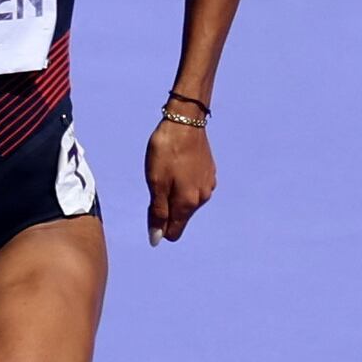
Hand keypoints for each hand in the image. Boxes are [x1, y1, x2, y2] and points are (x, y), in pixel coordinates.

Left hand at [142, 117, 214, 242]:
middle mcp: (202, 198)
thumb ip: (158, 213)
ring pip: (188, 202)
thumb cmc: (166, 152)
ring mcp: (208, 185)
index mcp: (188, 203)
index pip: (174, 232)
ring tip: (168, 171)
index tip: (151, 206)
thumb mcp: (156, 183)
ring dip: (176, 194)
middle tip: (156, 183)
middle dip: (166, 208)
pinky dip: (184, 182)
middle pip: (180, 217)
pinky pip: (194, 187)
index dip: (159, 225)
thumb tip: (157, 239)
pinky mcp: (210, 172)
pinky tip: (178, 165)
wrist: (185, 121)